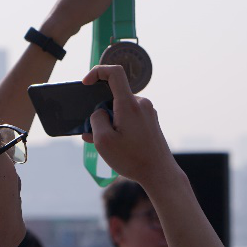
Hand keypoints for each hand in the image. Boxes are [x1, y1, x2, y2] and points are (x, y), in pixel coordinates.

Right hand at [81, 65, 178, 186]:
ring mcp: (147, 113)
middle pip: (114, 95)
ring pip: (120, 108)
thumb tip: (98, 113)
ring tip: (103, 143)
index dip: (97, 72)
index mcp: (129, 104)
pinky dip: (118, 126)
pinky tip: (114, 145)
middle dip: (99, 109)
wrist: (160, 174)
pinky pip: (129, 117)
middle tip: (91, 130)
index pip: (114, 73)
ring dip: (108, 121)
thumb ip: (96, 120)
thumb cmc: (132, 159)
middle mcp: (141, 104)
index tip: (86, 84)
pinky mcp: (150, 122)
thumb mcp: (103, 141)